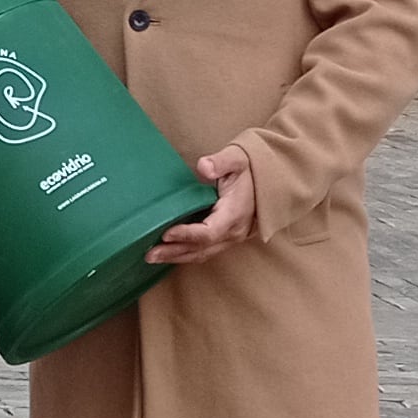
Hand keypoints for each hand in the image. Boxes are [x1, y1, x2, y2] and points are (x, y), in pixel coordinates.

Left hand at [148, 147, 256, 265]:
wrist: (269, 181)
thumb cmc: (249, 169)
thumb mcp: (237, 160)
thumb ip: (220, 162)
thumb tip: (203, 167)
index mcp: (234, 214)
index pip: (208, 232)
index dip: (186, 234)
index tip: (166, 233)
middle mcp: (233, 232)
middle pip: (201, 249)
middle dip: (174, 252)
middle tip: (149, 254)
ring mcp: (231, 238)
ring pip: (202, 254)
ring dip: (177, 257)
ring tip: (153, 257)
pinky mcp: (227, 239)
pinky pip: (205, 251)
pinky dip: (187, 254)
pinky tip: (170, 253)